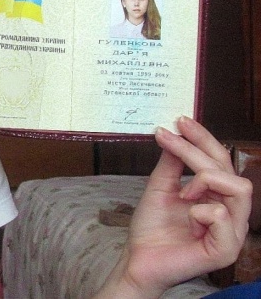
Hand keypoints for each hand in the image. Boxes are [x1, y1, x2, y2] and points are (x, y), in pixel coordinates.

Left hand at [98, 117, 251, 298]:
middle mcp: (231, 212)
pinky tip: (188, 214)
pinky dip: (202, 209)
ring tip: (182, 191)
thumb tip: (176, 131)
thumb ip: (172, 162)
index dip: (204, 137)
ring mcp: (232, 232)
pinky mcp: (225, 249)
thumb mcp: (160, 186)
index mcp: (218, 197)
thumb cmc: (151, 226)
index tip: (180, 120)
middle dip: (198, 149)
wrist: (137, 257)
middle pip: (229, 168)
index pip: (221, 161)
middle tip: (169, 138)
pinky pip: (224, 216)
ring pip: (238, 187)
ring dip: (204, 178)